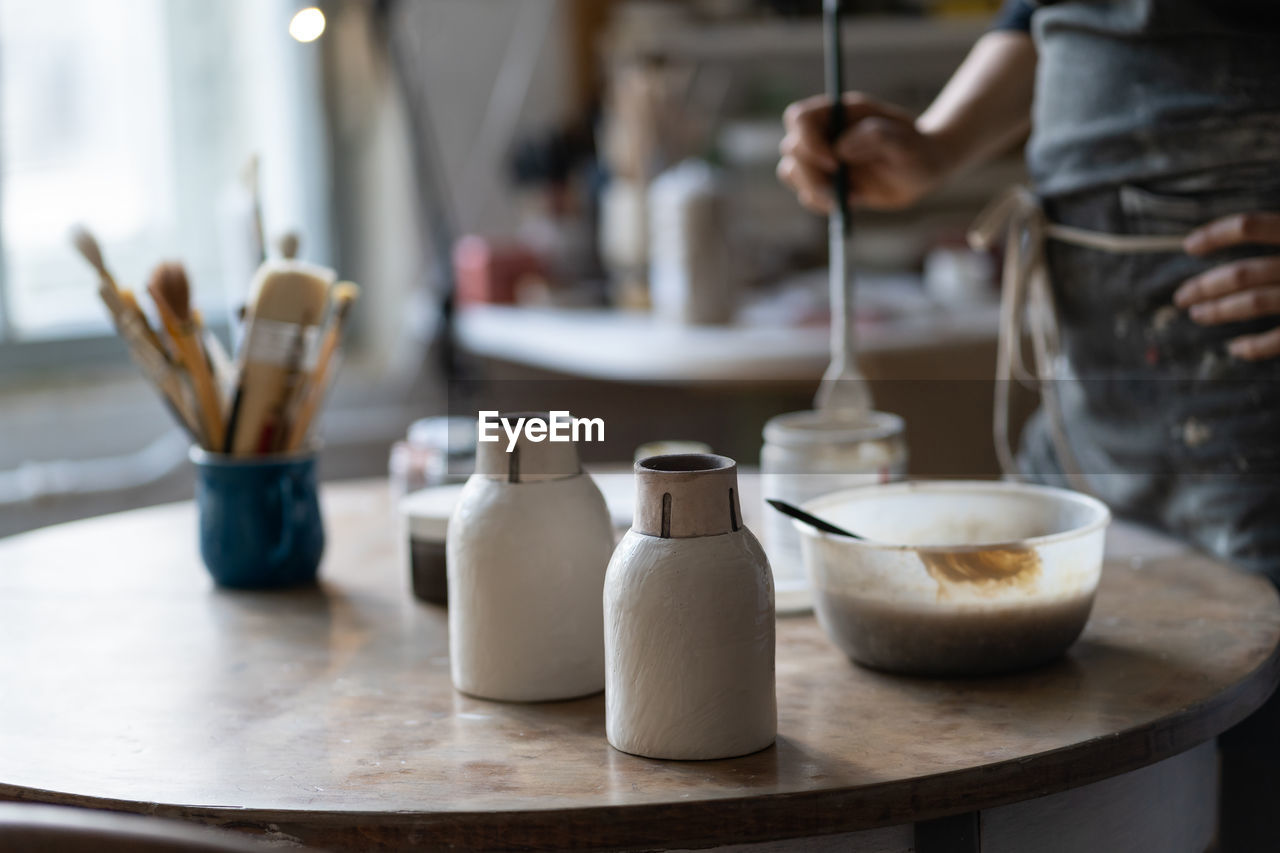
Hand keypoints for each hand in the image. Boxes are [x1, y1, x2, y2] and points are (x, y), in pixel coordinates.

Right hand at [777, 93, 948, 213]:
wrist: (923, 169)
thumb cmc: (916, 149)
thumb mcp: (905, 142)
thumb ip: (875, 137)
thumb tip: (839, 149)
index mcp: (839, 113)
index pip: (800, 117)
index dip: (808, 140)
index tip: (833, 161)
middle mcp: (824, 133)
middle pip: (791, 148)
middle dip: (811, 173)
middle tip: (840, 190)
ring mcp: (821, 159)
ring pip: (792, 173)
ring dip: (814, 190)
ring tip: (849, 198)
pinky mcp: (825, 182)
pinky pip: (807, 195)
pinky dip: (822, 203)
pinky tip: (852, 202)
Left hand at [1176, 212, 1279, 360]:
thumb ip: (1275, 232)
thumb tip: (1240, 232)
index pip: (1250, 226)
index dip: (1216, 235)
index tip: (1188, 246)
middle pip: (1242, 273)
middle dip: (1205, 286)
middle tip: (1180, 296)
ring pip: (1254, 303)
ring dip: (1220, 311)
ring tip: (1196, 314)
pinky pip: (1279, 338)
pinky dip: (1256, 346)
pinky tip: (1235, 349)